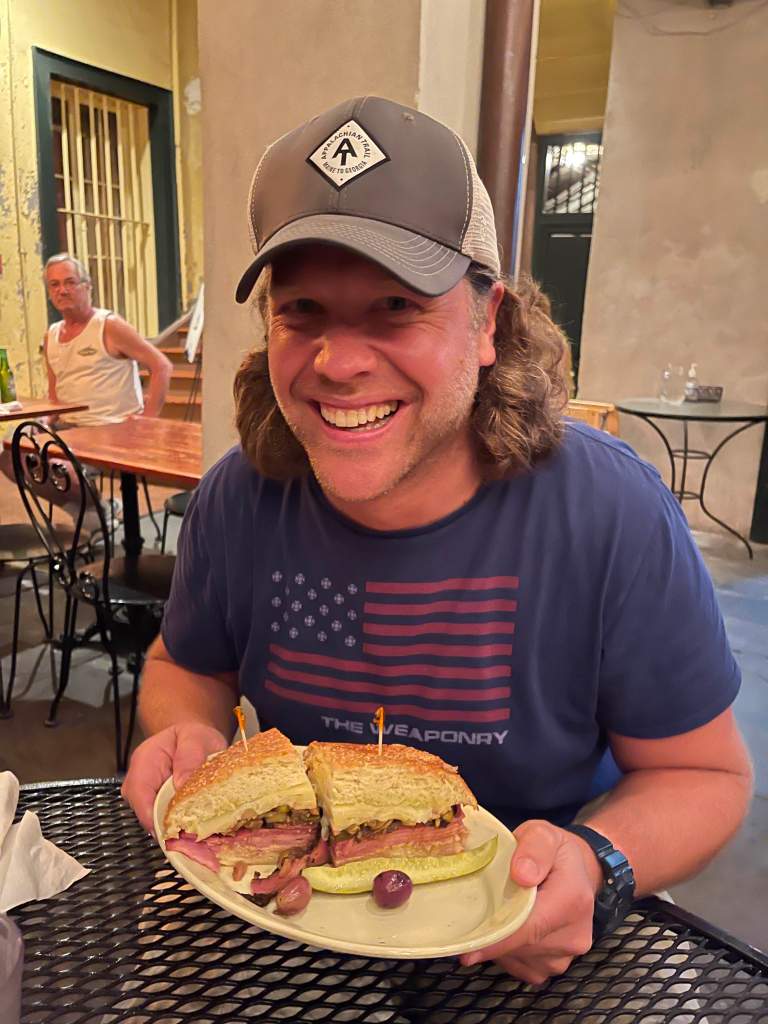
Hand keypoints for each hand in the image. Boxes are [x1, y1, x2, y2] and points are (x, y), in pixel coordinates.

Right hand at [121, 722, 227, 832]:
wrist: (194, 739)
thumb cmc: (193, 737)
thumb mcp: (197, 738)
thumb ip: (190, 757)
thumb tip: (181, 784)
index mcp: (145, 761)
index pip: (139, 794)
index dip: (152, 816)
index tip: (171, 830)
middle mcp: (139, 782)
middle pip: (144, 814)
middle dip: (167, 826)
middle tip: (193, 831)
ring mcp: (146, 796)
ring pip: (154, 822)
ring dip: (174, 827)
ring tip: (197, 827)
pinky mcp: (157, 807)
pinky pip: (164, 822)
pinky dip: (178, 825)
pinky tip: (194, 824)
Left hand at [459, 820, 600, 984]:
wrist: (577, 871)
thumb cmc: (555, 851)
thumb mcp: (544, 833)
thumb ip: (534, 847)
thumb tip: (522, 874)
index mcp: (573, 900)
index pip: (531, 928)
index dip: (498, 939)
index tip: (469, 947)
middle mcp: (574, 934)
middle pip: (520, 946)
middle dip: (492, 934)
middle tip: (470, 915)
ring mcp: (565, 955)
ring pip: (518, 959)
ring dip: (499, 943)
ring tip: (496, 913)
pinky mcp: (554, 966)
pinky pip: (521, 967)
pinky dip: (507, 953)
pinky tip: (507, 929)